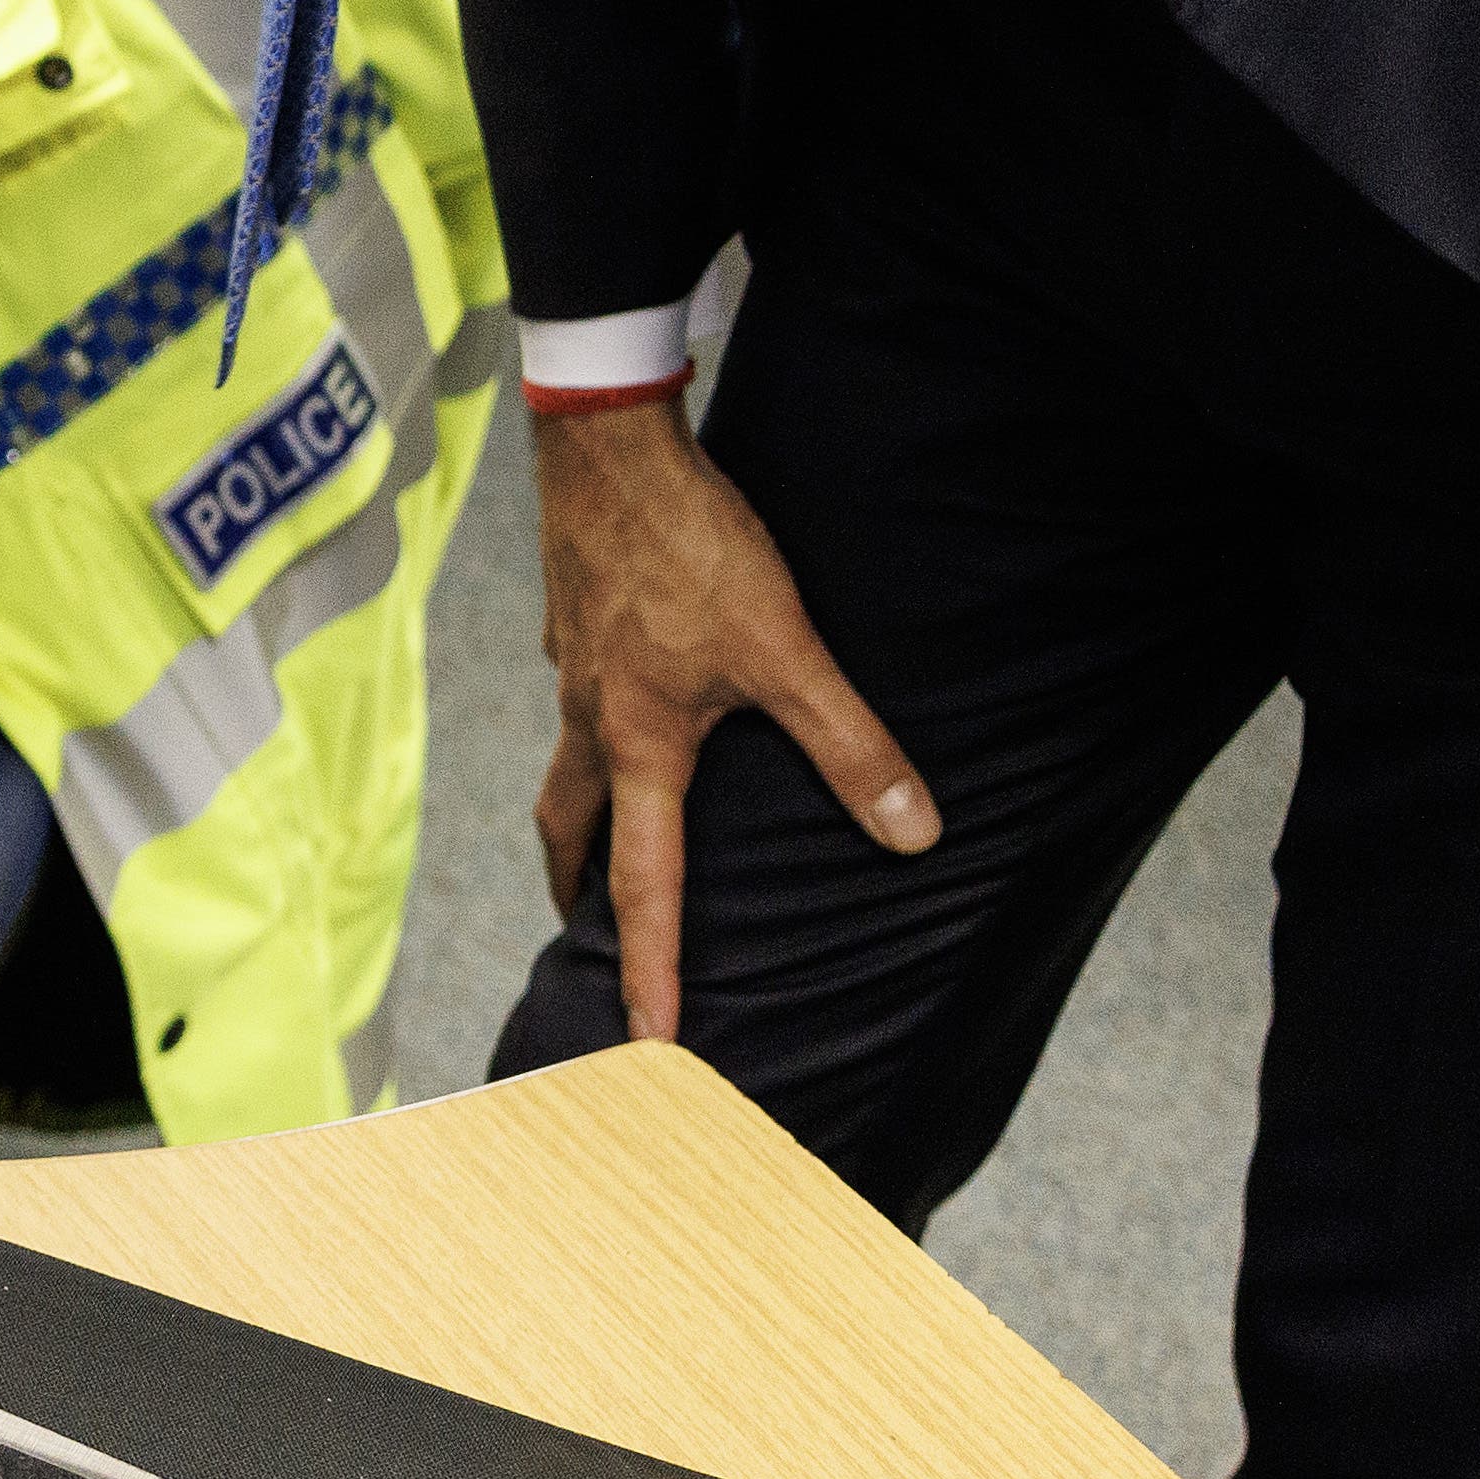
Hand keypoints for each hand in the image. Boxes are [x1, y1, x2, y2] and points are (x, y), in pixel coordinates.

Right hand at [528, 393, 936, 1044]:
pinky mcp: (578, 613)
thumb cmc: (688, 544)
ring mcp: (574, 663)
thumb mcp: (785, 649)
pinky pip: (580, 696)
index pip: (643, 884)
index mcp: (636, 743)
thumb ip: (848, 744)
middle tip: (586, 931)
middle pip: (570, 828)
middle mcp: (590, 716)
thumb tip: (911, 832)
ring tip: (609, 828)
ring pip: (568, 762)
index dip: (650, 966)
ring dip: (583, 811)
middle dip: (579, 889)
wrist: (607, 439)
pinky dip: (599, 726)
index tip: (646, 1039)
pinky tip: (636, 697)